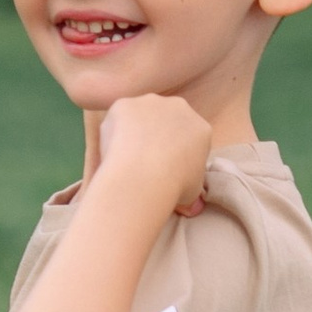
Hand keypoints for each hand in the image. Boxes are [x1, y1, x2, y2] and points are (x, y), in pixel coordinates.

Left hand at [91, 92, 211, 217]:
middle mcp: (179, 107)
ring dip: (133, 132)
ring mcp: (151, 103)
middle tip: (143, 162)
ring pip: (140, 116)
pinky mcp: (125, 104)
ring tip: (124, 159)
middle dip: (156, 136)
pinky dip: (112, 132)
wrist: (143, 176)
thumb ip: (192, 192)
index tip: (165, 168)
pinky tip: (111, 151)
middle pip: (165, 120)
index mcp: (200, 128)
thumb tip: (192, 209)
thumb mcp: (192, 194)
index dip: (175, 152)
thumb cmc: (173, 187)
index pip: (189, 137)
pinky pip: (117, 118)